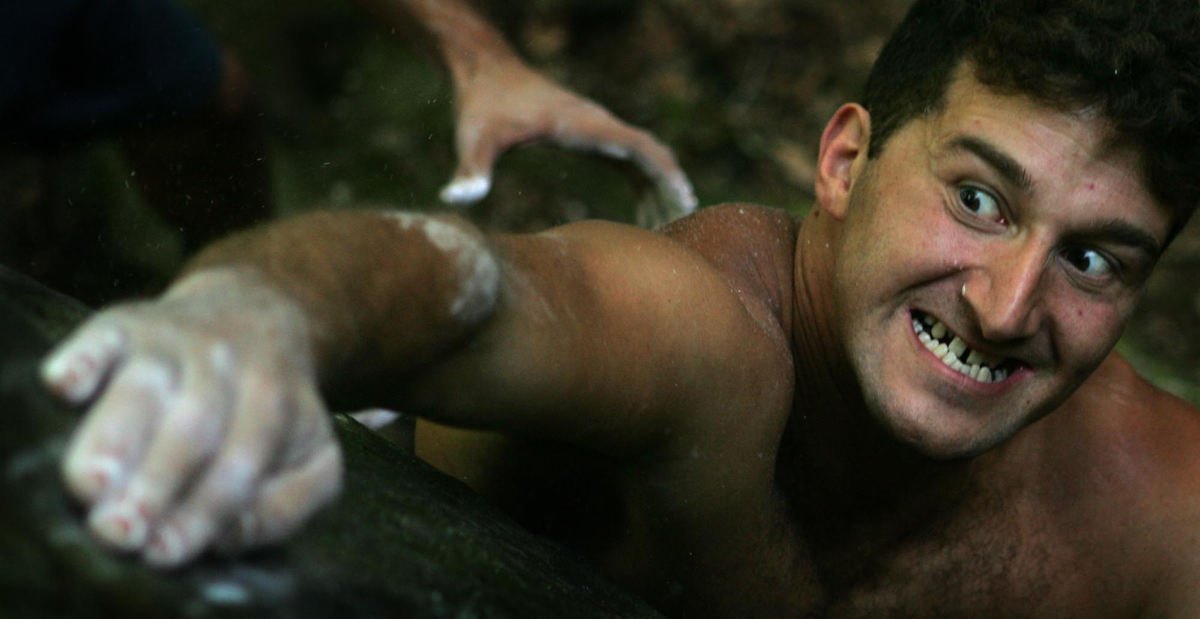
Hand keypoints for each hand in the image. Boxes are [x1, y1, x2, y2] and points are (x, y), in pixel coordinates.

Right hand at [40, 270, 341, 566]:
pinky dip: (80, 359)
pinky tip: (65, 387)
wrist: (254, 315)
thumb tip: (229, 538)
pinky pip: (99, 337)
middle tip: (121, 532)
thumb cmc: (274, 409)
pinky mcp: (121, 325)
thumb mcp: (312, 457)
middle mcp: (225, 366)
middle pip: (193, 426)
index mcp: (273, 400)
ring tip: (89, 486)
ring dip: (113, 438)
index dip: (204, 509)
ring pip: (143, 388)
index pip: (242, 460)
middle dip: (157, 482)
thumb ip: (285, 506)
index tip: (165, 552)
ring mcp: (171, 342)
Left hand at [440, 53, 696, 219]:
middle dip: (670, 188)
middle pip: (650, 154)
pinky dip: (643, 182)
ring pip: (643, 157)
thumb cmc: (480, 105)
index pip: (638, 147)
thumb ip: (470, 169)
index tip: (684, 200)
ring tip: (669, 228)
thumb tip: (457, 199)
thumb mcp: (474, 138)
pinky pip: (628, 158)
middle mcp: (596, 123)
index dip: (663, 174)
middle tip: (683, 226)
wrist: (484, 71)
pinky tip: (644, 211)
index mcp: (581, 124)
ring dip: (659, 188)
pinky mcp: (588, 133)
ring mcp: (596, 126)